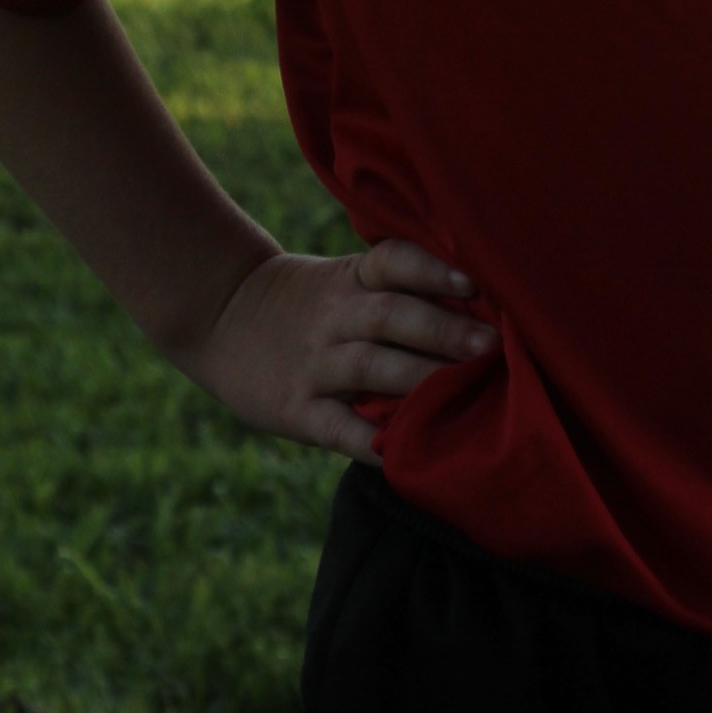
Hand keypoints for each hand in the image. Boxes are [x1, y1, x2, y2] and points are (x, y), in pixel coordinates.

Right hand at [173, 240, 495, 459]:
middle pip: (392, 317)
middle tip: (492, 345)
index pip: (392, 262)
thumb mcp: (342, 279)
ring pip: (372, 367)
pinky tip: (406, 450)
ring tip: (465, 387)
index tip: (472, 284)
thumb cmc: (306, 300)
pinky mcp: (294, 408)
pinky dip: (371, 442)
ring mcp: (313, 364)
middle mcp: (334, 317)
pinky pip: (338, 428)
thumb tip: (481, 312)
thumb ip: (394, 291)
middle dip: (444, 330)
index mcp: (350, 280)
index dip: (431, 269)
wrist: (219, 317)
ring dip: (421, 377)